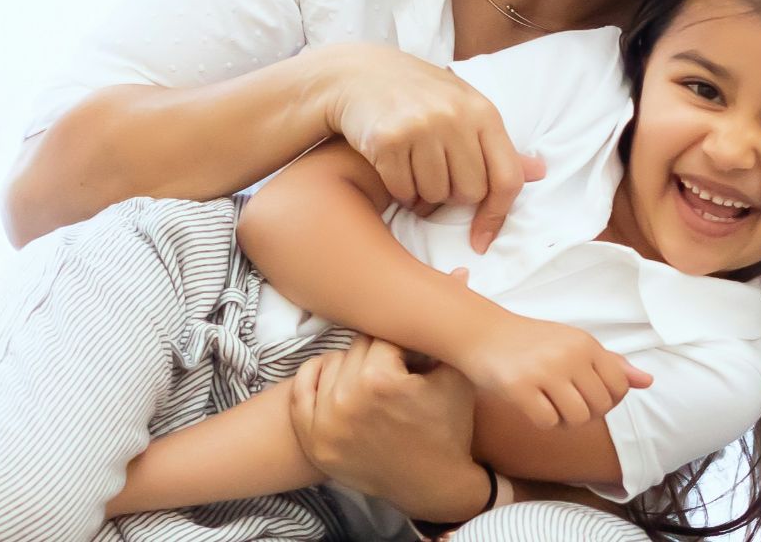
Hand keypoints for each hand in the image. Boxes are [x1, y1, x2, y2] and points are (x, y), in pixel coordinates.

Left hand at [288, 335, 493, 522]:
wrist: (436, 487)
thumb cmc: (449, 429)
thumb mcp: (456, 375)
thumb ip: (447, 327)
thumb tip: (459, 274)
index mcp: (380, 380)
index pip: (383, 335)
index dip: (402, 344)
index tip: (412, 360)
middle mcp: (346, 399)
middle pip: (356, 347)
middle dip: (378, 355)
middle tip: (396, 374)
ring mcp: (324, 423)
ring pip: (331, 363)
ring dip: (350, 367)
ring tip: (374, 385)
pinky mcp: (312, 440)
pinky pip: (301, 389)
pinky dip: (317, 380)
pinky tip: (338, 385)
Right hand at [320, 43, 544, 250]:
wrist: (359, 73)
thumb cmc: (420, 95)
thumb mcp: (465, 108)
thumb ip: (497, 144)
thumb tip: (540, 172)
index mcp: (482, 111)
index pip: (506, 178)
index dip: (497, 215)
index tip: (481, 239)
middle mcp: (454, 117)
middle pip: (469, 193)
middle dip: (451, 195)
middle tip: (436, 176)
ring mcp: (420, 127)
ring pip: (434, 195)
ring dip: (422, 194)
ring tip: (414, 168)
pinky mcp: (387, 139)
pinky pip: (403, 191)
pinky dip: (399, 190)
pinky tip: (394, 167)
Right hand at [461, 313, 652, 428]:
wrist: (480, 332)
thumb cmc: (531, 341)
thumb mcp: (573, 343)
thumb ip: (610, 364)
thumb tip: (648, 381)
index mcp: (585, 343)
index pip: (619, 387)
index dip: (607, 399)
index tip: (585, 392)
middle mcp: (568, 355)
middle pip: (600, 408)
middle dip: (584, 412)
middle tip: (562, 398)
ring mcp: (543, 371)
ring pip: (577, 419)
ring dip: (563, 420)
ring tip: (548, 403)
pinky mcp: (519, 387)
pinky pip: (547, 422)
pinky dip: (542, 421)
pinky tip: (531, 405)